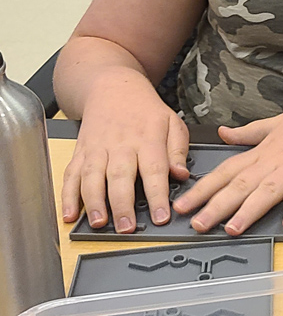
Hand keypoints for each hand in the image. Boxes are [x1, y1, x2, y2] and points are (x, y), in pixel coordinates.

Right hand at [62, 83, 189, 232]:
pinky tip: (69, 214)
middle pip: (120, 177)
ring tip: (99, 223)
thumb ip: (178, 150)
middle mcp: (120, 145)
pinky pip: (71, 175)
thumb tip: (181, 174)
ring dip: (94, 203)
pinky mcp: (80, 152)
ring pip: (92, 178)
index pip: (154, 170)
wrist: (113, 88)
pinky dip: (68, 196)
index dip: (158, 196)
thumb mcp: (172, 123)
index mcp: (147, 139)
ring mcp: (97, 149)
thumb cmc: (145, 110)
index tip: (161, 216)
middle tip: (126, 227)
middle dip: (122, 204)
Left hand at [173, 96, 282, 234]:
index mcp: (263, 152)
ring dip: (251, 210)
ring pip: (270, 191)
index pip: (227, 172)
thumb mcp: (276, 123)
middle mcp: (276, 161)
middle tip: (197, 224)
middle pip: (242, 185)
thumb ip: (248, 133)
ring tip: (233, 228)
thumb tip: (222, 134)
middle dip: (218, 206)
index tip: (183, 204)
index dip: (204, 189)